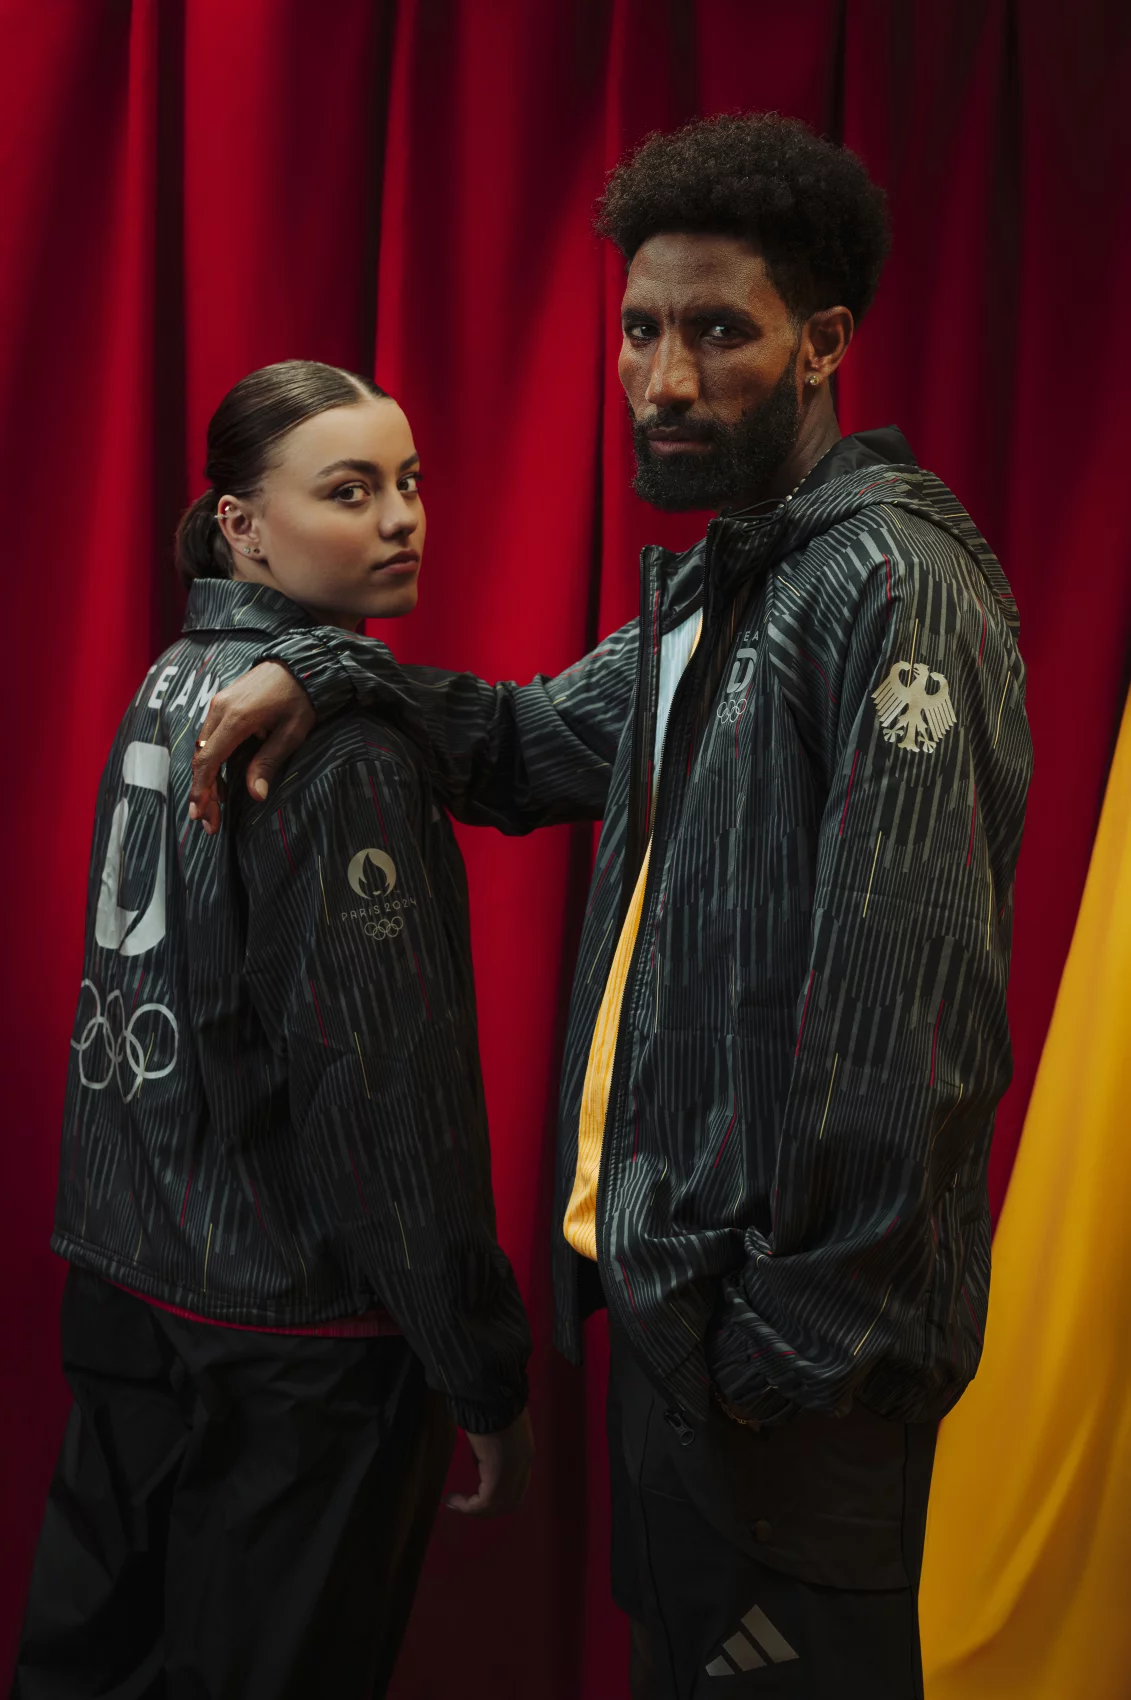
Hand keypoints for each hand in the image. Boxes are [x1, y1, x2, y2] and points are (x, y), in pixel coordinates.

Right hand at [189, 662, 315, 832]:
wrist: (302, 663)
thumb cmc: (301, 698)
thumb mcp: (291, 733)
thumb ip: (269, 762)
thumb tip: (255, 794)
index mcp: (236, 718)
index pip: (209, 760)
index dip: (202, 789)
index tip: (199, 813)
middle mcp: (220, 709)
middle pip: (202, 756)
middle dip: (203, 791)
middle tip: (207, 821)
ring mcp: (219, 703)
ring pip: (203, 747)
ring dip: (206, 777)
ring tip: (214, 806)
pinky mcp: (223, 701)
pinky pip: (210, 736)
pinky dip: (212, 760)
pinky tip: (221, 779)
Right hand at [445, 1408, 533, 1517]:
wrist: (491, 1396)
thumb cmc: (490, 1404)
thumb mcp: (496, 1428)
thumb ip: (495, 1447)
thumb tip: (482, 1455)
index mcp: (525, 1454)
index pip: (518, 1486)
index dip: (499, 1495)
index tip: (476, 1494)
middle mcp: (523, 1468)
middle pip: (510, 1503)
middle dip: (488, 1509)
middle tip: (466, 1505)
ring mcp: (513, 1474)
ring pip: (498, 1507)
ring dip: (476, 1510)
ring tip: (455, 1503)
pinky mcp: (498, 1478)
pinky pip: (484, 1504)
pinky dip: (467, 1507)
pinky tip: (451, 1499)